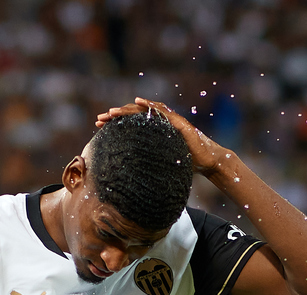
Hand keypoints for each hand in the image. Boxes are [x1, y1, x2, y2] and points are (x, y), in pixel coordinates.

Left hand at [95, 96, 225, 176]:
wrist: (207, 162)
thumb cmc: (187, 164)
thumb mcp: (162, 165)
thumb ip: (148, 166)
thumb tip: (131, 181)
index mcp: (153, 133)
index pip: (130, 126)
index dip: (115, 125)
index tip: (99, 127)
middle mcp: (159, 124)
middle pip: (133, 116)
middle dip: (115, 117)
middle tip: (99, 120)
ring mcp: (169, 121)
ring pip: (144, 112)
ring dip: (127, 110)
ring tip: (112, 112)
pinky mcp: (178, 122)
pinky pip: (162, 111)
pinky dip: (150, 106)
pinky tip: (138, 102)